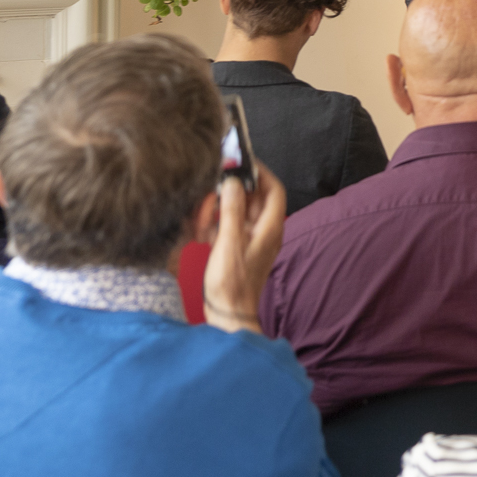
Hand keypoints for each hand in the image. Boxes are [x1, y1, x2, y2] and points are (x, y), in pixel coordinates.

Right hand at [203, 163, 286, 333]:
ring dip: (219, 209)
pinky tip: (201, 231)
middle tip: (212, 192)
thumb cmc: (232, 282)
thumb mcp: (229, 241)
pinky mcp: (238, 248)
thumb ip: (232, 209)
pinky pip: (229, 226)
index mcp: (270, 227)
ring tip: (203, 217)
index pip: (274, 189)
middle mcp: (265, 231)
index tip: (240, 163)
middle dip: (231, 193)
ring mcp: (251, 240)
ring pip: (238, 211)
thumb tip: (234, 181)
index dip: (260, 173)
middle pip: (253, 198)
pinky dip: (216, 224)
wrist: (227, 314)